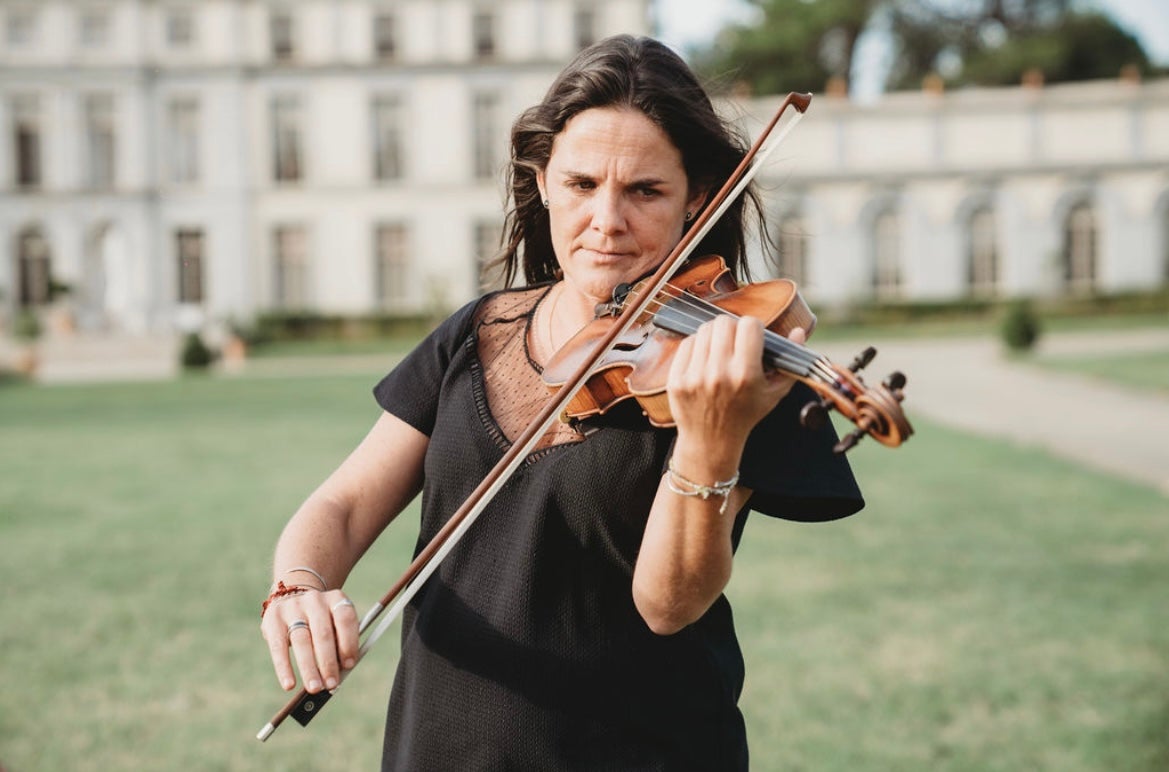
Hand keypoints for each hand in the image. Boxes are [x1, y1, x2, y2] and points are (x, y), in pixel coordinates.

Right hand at [260, 588, 359, 692]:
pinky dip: (284, 668)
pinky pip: (279, 647)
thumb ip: (340, 645)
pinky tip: (289, 684)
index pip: (345, 619)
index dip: (349, 642)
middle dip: (328, 662)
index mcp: (336, 600)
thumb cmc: (321, 621)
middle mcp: (315, 600)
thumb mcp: (334, 625)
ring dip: (309, 668)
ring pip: (302, 641)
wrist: (292, 598)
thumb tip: (340, 673)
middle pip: (323, 633)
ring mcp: (293, 607)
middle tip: (331, 684)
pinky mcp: (273, 618)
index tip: (349, 665)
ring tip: (315, 688)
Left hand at [666, 315, 804, 456]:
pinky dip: (697, 346)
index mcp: (746, 375)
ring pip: (704, 330)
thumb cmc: (746, 415)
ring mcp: (695, 377)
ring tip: (720, 350)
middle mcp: (719, 374)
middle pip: (724, 323)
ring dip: (714, 335)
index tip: (753, 337)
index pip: (749, 325)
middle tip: (735, 340)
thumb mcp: (774, 393)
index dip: (753, 327)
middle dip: (732, 328)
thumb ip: (789, 361)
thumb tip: (800, 330)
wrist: (711, 442)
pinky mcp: (677, 380)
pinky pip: (686, 343)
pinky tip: (704, 359)